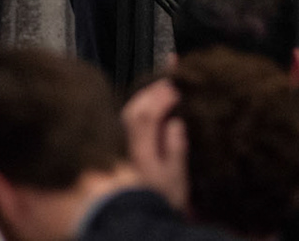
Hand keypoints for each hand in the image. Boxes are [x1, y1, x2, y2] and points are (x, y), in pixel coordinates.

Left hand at [121, 78, 187, 209]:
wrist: (138, 217)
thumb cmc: (161, 198)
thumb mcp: (176, 179)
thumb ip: (175, 150)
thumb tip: (175, 123)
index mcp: (141, 151)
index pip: (147, 115)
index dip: (161, 98)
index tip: (177, 90)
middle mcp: (127, 145)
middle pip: (134, 109)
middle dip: (152, 91)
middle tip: (171, 81)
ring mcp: (122, 145)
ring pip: (127, 113)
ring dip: (144, 96)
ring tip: (160, 87)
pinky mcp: (121, 147)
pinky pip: (126, 120)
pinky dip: (137, 107)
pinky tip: (146, 102)